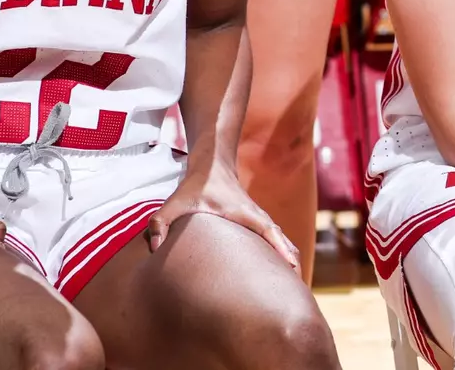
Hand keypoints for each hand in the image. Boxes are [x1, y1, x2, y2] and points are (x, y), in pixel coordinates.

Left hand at [146, 165, 299, 272]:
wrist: (212, 165)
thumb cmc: (195, 185)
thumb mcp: (174, 202)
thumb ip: (160, 223)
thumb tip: (155, 247)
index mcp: (244, 213)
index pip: (269, 231)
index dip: (280, 249)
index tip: (292, 267)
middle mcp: (258, 216)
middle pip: (283, 240)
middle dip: (292, 262)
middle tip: (299, 289)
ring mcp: (260, 219)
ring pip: (282, 240)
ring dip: (290, 259)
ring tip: (295, 286)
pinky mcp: (257, 223)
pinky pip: (277, 239)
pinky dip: (283, 253)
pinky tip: (283, 270)